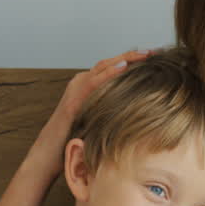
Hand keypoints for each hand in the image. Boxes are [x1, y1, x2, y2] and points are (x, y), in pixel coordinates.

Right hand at [30, 48, 160, 178]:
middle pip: (109, 63)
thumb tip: (139, 110)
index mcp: (88, 86)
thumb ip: (113, 110)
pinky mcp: (72, 102)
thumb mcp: (100, 119)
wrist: (50, 154)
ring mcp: (75, 90)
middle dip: (132, 56)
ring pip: (101, 68)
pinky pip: (92, 83)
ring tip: (143, 55)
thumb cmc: (76, 139)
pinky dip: (108, 74)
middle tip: (154, 52)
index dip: (132, 61)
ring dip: (124, 59)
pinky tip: (123, 68)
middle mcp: (80, 83)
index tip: (153, 58)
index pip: (112, 68)